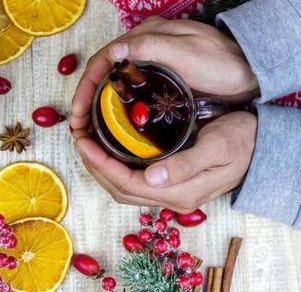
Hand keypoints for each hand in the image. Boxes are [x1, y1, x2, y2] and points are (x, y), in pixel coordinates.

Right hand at [71, 16, 257, 134]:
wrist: (247, 72)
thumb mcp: (188, 52)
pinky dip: (112, 108)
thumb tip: (114, 49)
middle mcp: (140, 48)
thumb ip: (152, 46)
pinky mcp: (154, 79)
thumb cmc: (221, 62)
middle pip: (101, 73)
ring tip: (89, 131)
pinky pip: (125, 92)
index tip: (78, 113)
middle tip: (79, 128)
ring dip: (96, 106)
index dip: (85, 86)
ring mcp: (147, 64)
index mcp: (143, 37)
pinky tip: (111, 125)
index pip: (102, 60)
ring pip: (111, 84)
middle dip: (85, 100)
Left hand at [72, 112, 256, 211]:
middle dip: (94, 167)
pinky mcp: (169, 184)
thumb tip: (152, 177)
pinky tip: (107, 151)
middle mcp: (171, 197)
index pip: (127, 183)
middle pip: (119, 189)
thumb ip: (186, 165)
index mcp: (180, 191)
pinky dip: (113, 168)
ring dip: (100, 168)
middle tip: (78, 140)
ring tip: (86, 145)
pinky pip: (132, 182)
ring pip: (123, 188)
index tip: (84, 143)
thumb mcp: (218, 147)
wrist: (259, 146)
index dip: (101, 165)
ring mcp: (170, 193)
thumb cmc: (241, 140)